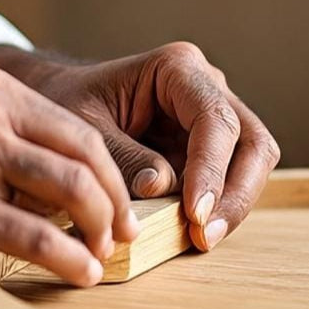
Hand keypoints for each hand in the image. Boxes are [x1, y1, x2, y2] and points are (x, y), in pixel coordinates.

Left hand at [0, 43, 280, 252]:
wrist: (57, 103)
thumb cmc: (66, 105)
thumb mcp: (83, 130)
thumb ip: (121, 157)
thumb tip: (161, 187)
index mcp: (176, 68)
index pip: (215, 119)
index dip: (212, 168)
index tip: (196, 214)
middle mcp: (206, 87)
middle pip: (251, 141)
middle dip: (235, 192)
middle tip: (207, 236)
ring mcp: (213, 118)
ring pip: (251, 164)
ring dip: (232, 204)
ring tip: (201, 240)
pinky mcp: (209, 149)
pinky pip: (230, 180)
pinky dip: (220, 208)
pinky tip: (195, 234)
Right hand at [0, 66, 137, 285]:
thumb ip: (13, 136)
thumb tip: (76, 179)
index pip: (78, 129)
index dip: (111, 172)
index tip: (124, 204)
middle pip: (84, 158)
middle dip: (115, 202)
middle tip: (125, 233)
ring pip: (70, 192)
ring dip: (99, 231)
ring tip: (101, 256)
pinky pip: (36, 237)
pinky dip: (69, 259)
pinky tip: (80, 273)